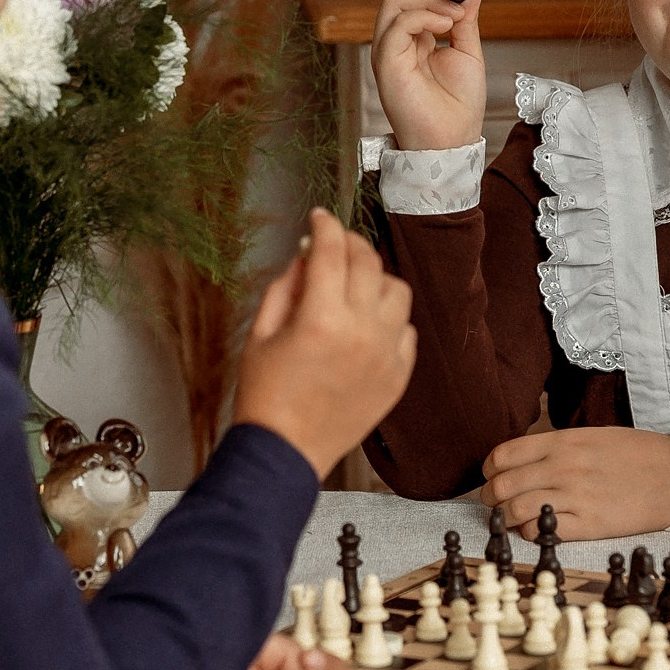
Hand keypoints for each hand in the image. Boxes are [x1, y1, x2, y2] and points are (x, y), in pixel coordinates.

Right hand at [234, 209, 416, 476]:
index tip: (318, 218)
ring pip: (398, 291)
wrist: (285, 451)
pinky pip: (407, 330)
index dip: (324, 225)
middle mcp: (362, 332)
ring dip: (376, 279)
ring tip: (354, 286)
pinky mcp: (398, 376)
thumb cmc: (264, 395)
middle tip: (335, 243)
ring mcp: (386, 355)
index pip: (331, 250)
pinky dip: (390, 319)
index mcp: (321, 318)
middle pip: (368, 262)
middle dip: (350, 243)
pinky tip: (367, 323)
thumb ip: (286, 286)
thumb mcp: (261, 332)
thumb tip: (307, 254)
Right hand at [370, 0, 485, 151]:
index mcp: (411, 35)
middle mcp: (394, 39)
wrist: (452, 141)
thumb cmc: (457, 106)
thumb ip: (466, 17)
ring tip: (458, 14)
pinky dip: (424, 16)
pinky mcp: (386, 62)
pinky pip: (398, 23)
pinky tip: (446, 26)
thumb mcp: (467, 50)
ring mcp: (387, 50)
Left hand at [478, 427, 669, 541]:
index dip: (489, 470)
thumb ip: (555, 448)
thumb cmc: (634, 454)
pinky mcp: (589, 524)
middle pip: (502, 486)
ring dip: (506, 518)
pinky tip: (539, 529)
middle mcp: (562, 467)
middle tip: (495, 503)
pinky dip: (532, 533)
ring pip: (515, 511)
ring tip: (512, 520)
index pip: (502, 456)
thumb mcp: (590, 436)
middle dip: (490, 498)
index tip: (491, 477)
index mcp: (561, 442)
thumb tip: (522, 463)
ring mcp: (575, 496)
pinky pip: (543, 532)